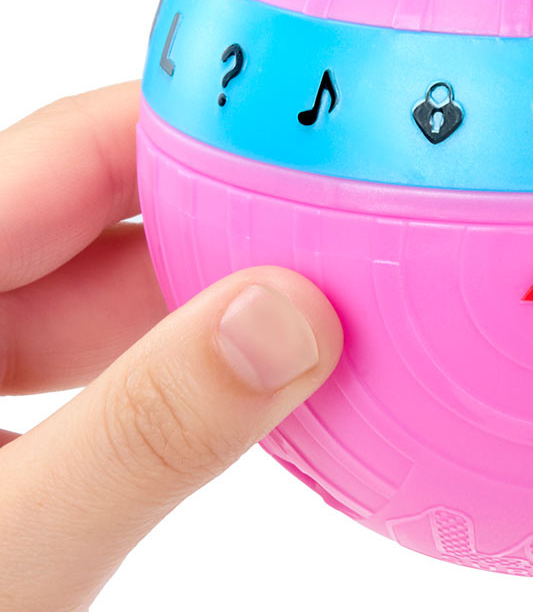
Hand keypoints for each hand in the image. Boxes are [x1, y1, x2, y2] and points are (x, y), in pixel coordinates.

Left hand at [0, 83, 343, 611]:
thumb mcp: (8, 552)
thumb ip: (143, 434)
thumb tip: (290, 317)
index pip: (70, 150)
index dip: (198, 120)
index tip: (322, 126)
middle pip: (101, 215)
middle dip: (233, 214)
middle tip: (358, 221)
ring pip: (107, 295)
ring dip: (217, 299)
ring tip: (332, 296)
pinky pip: (103, 361)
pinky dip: (182, 365)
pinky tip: (256, 382)